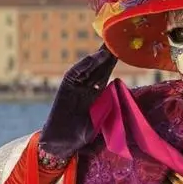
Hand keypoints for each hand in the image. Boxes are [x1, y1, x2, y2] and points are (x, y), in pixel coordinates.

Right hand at [38, 45, 117, 165]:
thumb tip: (119, 100)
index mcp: (94, 94)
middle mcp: (84, 88)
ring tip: (107, 48)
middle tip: (117, 41)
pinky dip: (83, 65)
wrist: (60, 142)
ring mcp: (74, 88)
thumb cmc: (80, 135)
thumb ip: (107, 110)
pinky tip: (93, 57)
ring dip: (97, 58)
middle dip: (106, 56)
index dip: (112, 64)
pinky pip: (74, 74)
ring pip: (87, 69)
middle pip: (97, 69)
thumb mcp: (99, 122)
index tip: (122, 52)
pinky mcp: (65, 89)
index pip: (104, 75)